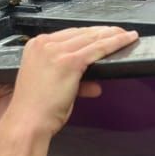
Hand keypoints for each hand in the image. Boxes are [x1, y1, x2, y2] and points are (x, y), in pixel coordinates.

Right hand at [9, 26, 138, 136]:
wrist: (27, 123)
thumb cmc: (35, 110)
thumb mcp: (52, 86)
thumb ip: (73, 80)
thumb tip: (93, 84)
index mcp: (35, 46)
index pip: (68, 34)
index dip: (89, 33)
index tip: (102, 33)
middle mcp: (44, 45)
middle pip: (81, 33)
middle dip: (103, 32)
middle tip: (120, 32)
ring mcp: (56, 51)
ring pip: (92, 38)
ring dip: (113, 35)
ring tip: (127, 36)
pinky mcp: (69, 62)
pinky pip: (98, 48)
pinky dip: (115, 43)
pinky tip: (126, 41)